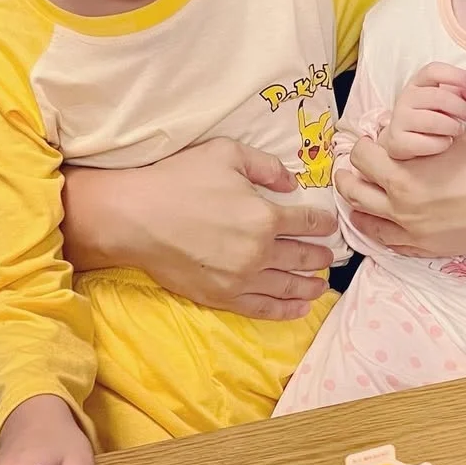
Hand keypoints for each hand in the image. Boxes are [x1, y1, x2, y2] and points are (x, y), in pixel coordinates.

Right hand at [64, 139, 336, 320]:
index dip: (323, 223)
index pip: (308, 222)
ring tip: (320, 286)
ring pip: (287, 286)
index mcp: (266, 216)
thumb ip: (266, 166)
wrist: (135, 217)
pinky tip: (299, 309)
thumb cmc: (179, 179)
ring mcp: (242, 278)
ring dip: (308, 286)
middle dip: (319, 256)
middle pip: (302, 257)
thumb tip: (291, 184)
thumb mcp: (226, 153)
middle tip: (328, 257)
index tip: (330, 225)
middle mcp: (260, 252)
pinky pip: (263, 308)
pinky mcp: (222, 296)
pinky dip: (285, 310)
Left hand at [337, 128, 465, 256]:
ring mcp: (415, 234)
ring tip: (355, 198)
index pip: (363, 158)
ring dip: (357, 207)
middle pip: (356, 192)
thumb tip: (401, 137)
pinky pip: (392, 245)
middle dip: (348, 177)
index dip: (363, 145)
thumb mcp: (452, 139)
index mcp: (404, 176)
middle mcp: (402, 208)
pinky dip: (380, 233)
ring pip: (368, 223)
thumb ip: (420, 142)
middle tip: (348, 170)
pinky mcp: (430, 250)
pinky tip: (379, 224)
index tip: (367, 142)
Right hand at [379, 63, 465, 159]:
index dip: (455, 75)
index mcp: (417, 83)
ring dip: (454, 127)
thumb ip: (460, 92)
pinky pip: (428, 143)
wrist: (400, 139)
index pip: (433, 71)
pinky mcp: (399, 141)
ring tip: (458, 130)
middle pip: (438, 97)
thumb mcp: (442, 99)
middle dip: (461, 107)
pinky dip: (443, 143)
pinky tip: (445, 141)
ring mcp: (400, 119)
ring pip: (433, 121)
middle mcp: (405, 98)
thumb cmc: (428, 114)